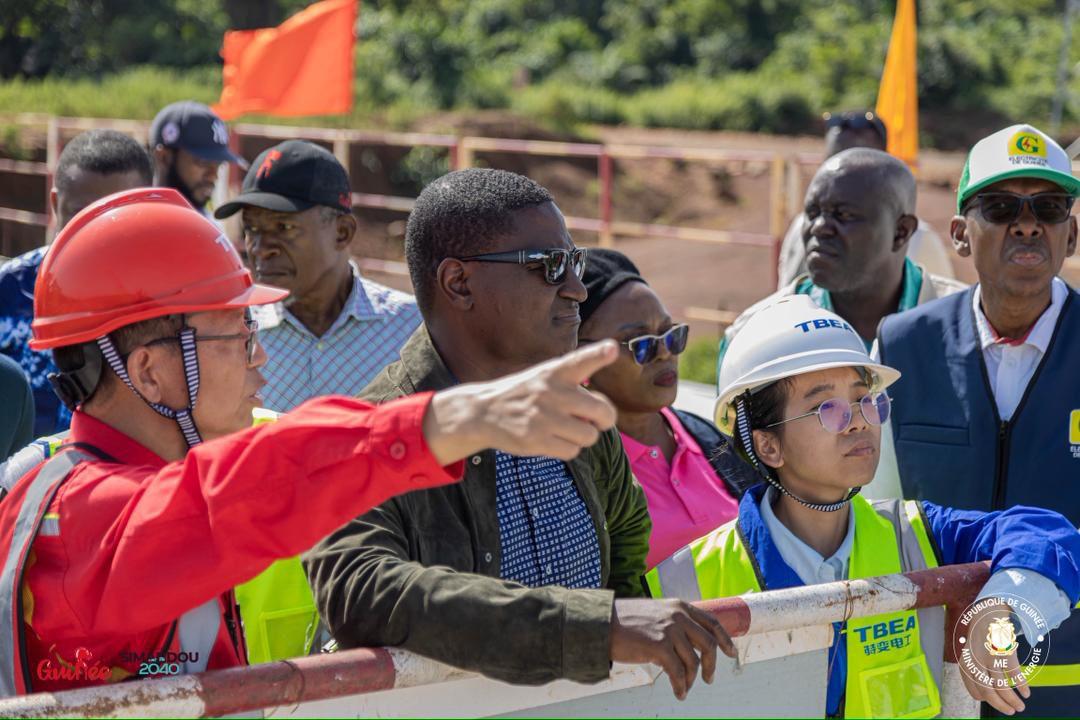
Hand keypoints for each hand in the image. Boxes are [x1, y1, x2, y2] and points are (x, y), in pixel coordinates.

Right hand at [423, 341, 618, 463]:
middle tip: (596, 422)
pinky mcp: (537, 440)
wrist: (483, 412)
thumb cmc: (523, 394)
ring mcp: (544, 417)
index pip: (581, 360)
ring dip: (582, 437)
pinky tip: (552, 439)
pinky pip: (572, 451)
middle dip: (604, 420)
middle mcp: (551, 392)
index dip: (599, 355)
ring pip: (589, 436)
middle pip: (602, 412)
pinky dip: (567, 449)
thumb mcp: (544, 377)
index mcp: (555, 372)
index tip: (611, 350)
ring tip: (564, 429)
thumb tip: (601, 415)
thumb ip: (574, 388)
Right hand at [609, 598, 735, 700]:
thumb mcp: (656, 613)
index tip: (731, 652)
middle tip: (708, 679)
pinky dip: (680, 686)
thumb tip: (689, 645)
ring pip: (693, 662)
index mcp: (679, 606)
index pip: (712, 622)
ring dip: (691, 680)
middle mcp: (678, 616)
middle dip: (711, 665)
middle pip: (708, 644)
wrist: (602, 623)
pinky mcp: (659, 646)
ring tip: (684, 688)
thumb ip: (674, 622)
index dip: (725, 639)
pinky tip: (679, 692)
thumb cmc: (625, 621)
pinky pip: (678, 672)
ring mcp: (669, 630)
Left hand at [960, 608, 1029, 714]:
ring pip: (1002, 688)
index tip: (996, 704)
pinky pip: (1015, 676)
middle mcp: (976, 663)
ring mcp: (990, 659)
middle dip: (1001, 706)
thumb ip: (975, 672)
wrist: (987, 616)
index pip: (975, 691)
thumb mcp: (971, 655)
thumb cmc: (980, 639)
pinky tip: (1026, 693)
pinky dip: (1022, 686)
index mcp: (965, 665)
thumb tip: (986, 696)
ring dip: (1013, 700)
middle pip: (988, 693)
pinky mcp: (1004, 654)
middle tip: (1011, 712)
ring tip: (1021, 706)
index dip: (987, 700)